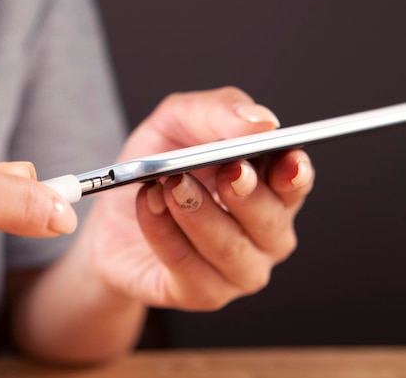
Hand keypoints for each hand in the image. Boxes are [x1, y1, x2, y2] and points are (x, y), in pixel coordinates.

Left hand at [85, 87, 313, 309]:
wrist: (111, 219)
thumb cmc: (154, 170)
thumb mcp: (176, 123)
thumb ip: (217, 111)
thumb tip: (261, 120)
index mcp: (267, 188)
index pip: (295, 184)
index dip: (293, 173)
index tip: (284, 157)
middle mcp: (262, 234)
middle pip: (271, 221)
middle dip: (245, 194)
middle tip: (223, 169)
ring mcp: (236, 270)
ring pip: (230, 249)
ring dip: (198, 213)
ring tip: (167, 184)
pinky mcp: (201, 293)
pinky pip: (187, 266)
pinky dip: (163, 232)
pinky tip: (146, 205)